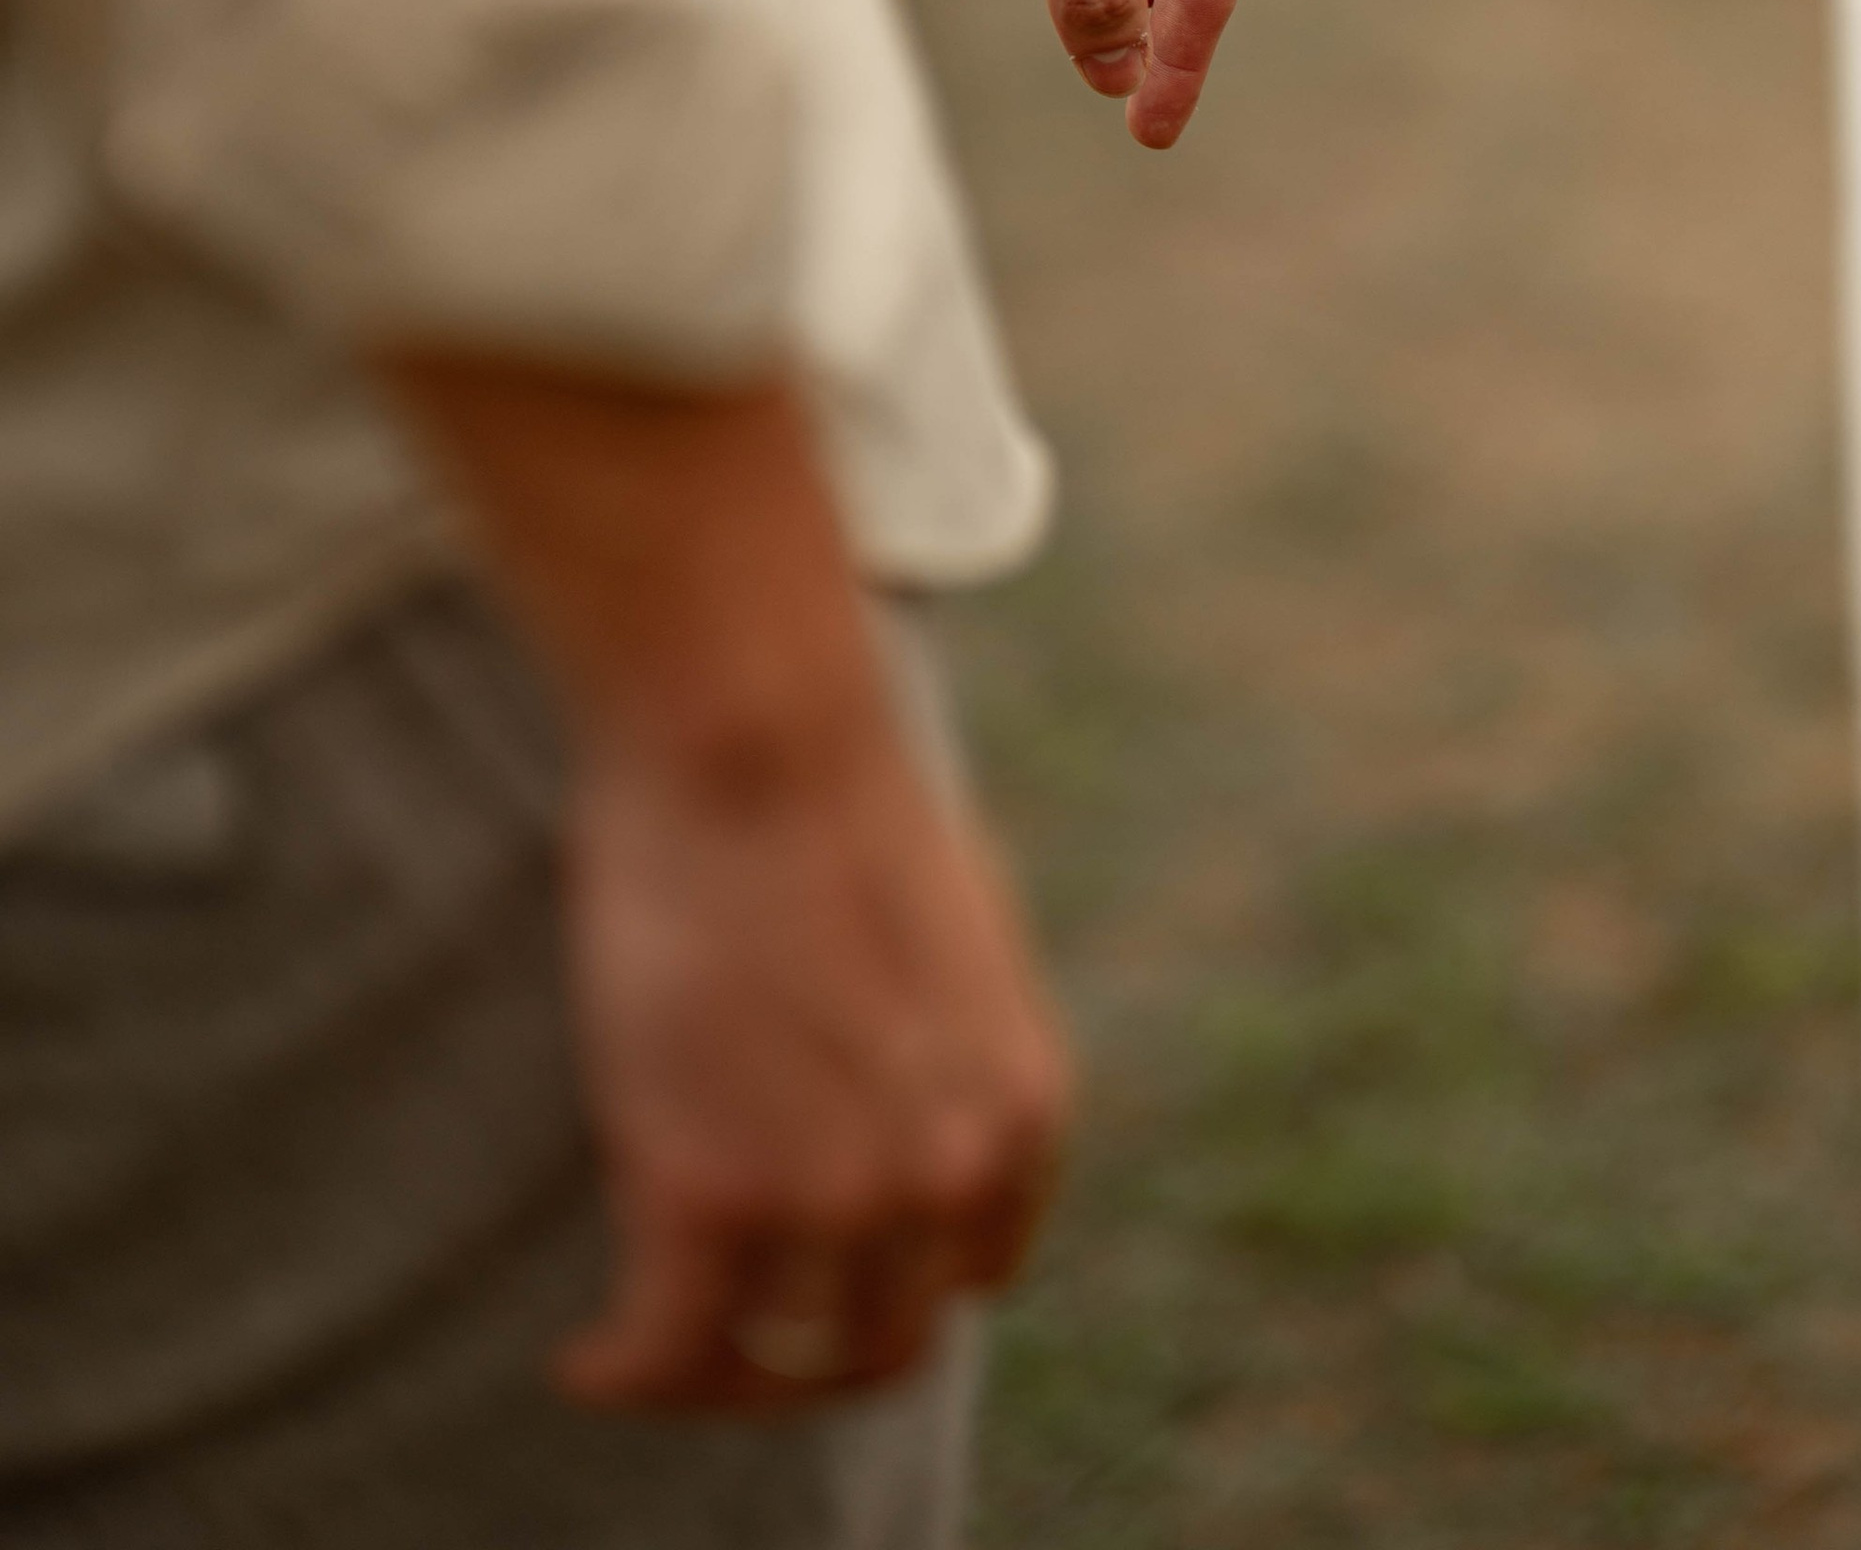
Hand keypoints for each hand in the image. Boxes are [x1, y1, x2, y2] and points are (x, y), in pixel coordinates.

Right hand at [557, 722, 1070, 1414]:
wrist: (757, 738)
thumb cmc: (832, 799)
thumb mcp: (955, 937)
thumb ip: (944, 1051)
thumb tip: (896, 1102)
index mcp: (1021, 1110)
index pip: (968, 1272)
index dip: (891, 1277)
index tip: (819, 1274)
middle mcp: (946, 1174)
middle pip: (875, 1344)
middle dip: (802, 1354)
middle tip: (729, 1335)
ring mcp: (831, 1194)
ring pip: (764, 1362)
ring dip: (707, 1372)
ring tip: (649, 1344)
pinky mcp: (706, 1191)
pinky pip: (665, 1348)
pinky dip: (621, 1371)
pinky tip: (589, 1363)